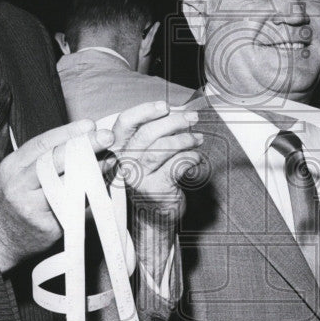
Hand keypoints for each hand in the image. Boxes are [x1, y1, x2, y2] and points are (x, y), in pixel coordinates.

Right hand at [0, 120, 114, 273]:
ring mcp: (33, 209)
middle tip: (108, 137)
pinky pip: (75, 208)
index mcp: (12, 167)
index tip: (89, 125)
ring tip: (109, 161)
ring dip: (93, 172)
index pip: (42, 144)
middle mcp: (19, 186)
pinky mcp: (48, 227)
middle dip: (86, 147)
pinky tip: (100, 187)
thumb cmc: (13, 198)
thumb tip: (81, 139)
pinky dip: (89, 196)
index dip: (68, 132)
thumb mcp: (17, 172)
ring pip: (69, 185)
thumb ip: (43, 157)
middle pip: (57, 162)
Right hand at [110, 100, 202, 284]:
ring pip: (160, 149)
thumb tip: (181, 111)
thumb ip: (159, 132)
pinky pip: (175, 166)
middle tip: (192, 119)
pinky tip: (196, 158)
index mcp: (121, 148)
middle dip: (173, 122)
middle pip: (145, 134)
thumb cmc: (156, 178)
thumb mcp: (150, 153)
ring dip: (184, 140)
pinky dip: (190, 158)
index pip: (125, 124)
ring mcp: (138, 178)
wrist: (157, 214)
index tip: (164, 106)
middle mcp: (125, 162)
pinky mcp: (155, 189)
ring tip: (198, 139)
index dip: (144, 111)